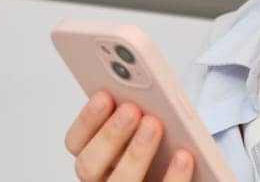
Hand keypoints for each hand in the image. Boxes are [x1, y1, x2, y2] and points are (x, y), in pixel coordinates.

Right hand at [65, 90, 193, 181]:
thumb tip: (139, 87)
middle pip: (90, 165)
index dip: (87, 119)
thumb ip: (134, 111)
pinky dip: (174, 175)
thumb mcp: (142, 126)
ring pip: (122, 181)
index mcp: (94, 158)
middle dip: (110, 134)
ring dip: (137, 152)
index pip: (75, 142)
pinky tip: (184, 154)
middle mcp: (103, 180)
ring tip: (154, 124)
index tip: (104, 95)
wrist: (176, 170)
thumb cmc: (159, 148)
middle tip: (131, 109)